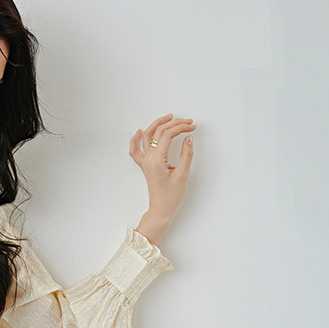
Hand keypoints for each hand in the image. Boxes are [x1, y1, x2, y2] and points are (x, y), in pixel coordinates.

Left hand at [129, 113, 194, 227]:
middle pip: (159, 133)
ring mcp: (145, 162)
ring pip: (147, 137)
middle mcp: (148, 159)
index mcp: (157, 160)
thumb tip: (189, 137)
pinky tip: (139, 131)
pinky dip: (136, 140)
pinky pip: (136, 150)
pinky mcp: (145, 166)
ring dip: (157, 125)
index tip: (193, 127)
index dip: (181, 128)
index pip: (168, 135)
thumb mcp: (183, 175)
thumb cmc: (171, 197)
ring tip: (168, 117)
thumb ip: (187, 154)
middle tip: (187, 121)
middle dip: (174, 124)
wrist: (161, 210)